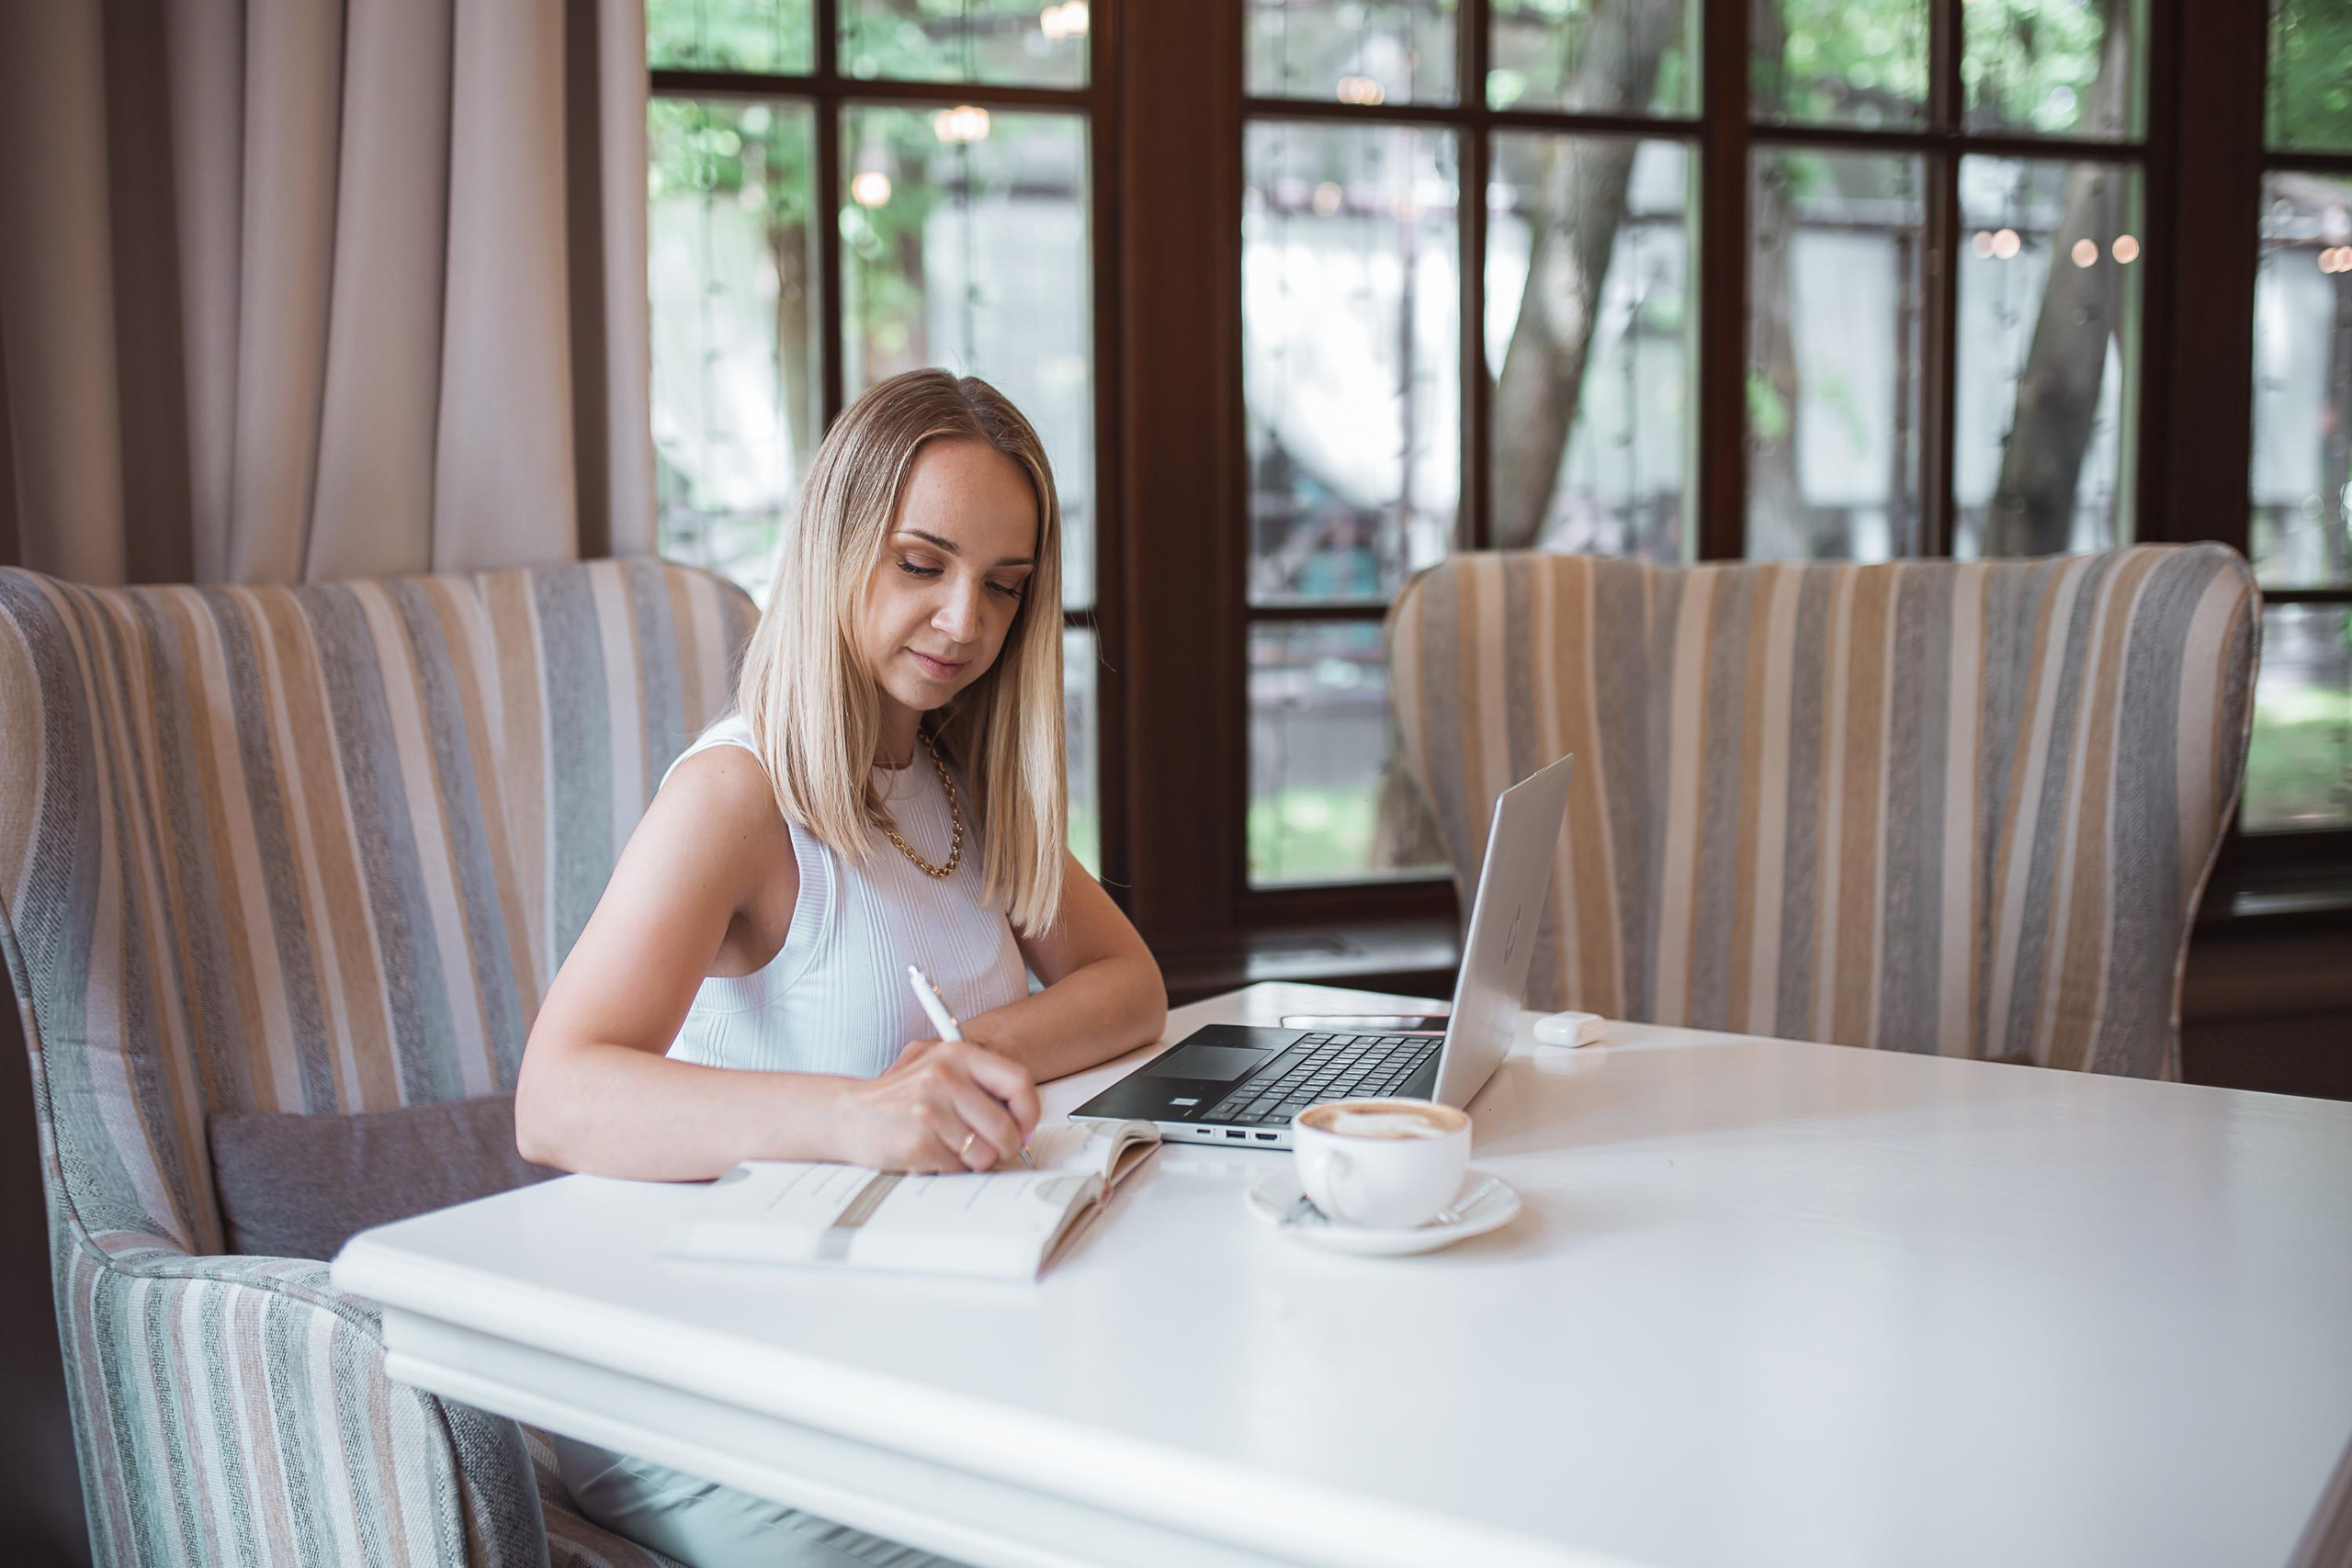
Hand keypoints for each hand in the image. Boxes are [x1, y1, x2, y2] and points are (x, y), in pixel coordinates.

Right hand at [839, 1039, 1040, 1172]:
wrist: (849, 1114)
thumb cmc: (901, 1097)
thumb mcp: (941, 1072)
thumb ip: (982, 1087)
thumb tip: (1025, 1123)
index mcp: (957, 1054)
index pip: (1018, 1081)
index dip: (1029, 1112)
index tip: (1026, 1128)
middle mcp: (944, 1077)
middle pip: (1005, 1127)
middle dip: (1006, 1148)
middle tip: (995, 1151)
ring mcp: (930, 1110)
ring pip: (984, 1154)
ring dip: (974, 1161)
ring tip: (952, 1147)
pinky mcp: (918, 1141)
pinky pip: (958, 1169)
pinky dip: (950, 1169)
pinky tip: (931, 1153)